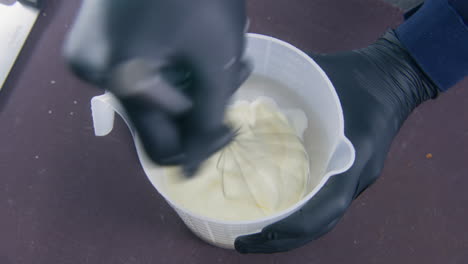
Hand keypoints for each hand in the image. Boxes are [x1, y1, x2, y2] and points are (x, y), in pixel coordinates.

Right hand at [64, 0, 250, 173]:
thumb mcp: (216, 62)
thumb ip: (207, 119)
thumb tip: (193, 171)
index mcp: (119, 78)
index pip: (163, 147)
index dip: (204, 141)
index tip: (231, 125)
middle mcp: (94, 71)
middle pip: (158, 118)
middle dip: (202, 104)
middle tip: (233, 74)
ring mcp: (92, 51)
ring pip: (153, 94)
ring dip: (194, 83)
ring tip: (226, 58)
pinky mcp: (99, 36)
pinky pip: (141, 71)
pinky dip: (174, 67)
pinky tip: (198, 46)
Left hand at [235, 30, 438, 252]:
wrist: (394, 75)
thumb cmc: (356, 75)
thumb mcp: (319, 76)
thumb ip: (283, 86)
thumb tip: (239, 89)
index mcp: (352, 156)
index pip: (324, 208)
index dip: (292, 227)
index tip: (259, 234)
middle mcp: (357, 175)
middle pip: (322, 223)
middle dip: (284, 239)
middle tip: (246, 243)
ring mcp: (359, 176)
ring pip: (325, 217)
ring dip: (294, 231)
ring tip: (260, 235)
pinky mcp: (355, 172)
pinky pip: (328, 202)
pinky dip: (304, 214)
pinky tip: (281, 211)